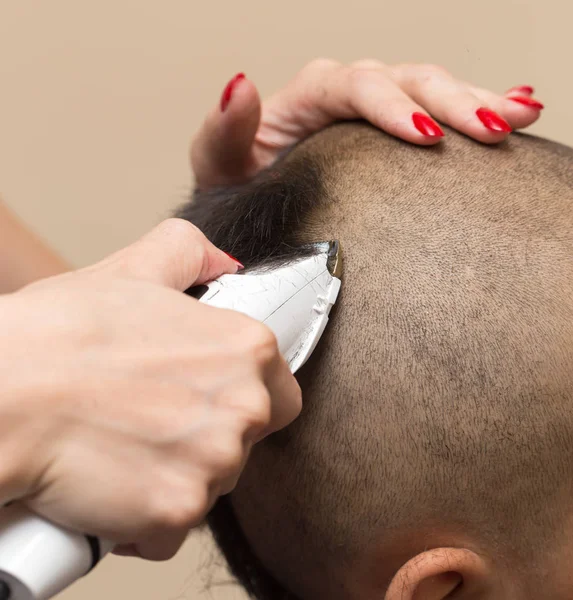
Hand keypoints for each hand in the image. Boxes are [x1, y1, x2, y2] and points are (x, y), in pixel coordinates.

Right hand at [0, 219, 300, 560]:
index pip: (282, 393)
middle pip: (247, 441)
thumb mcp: (134, 270)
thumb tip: (222, 262)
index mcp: (247, 349)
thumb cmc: (63, 333)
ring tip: (126, 447)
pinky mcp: (178, 511)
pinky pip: (173, 529)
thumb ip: (189, 253)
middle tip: (154, 420)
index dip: (241, 398)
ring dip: (174, 476)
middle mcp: (246, 406)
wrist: (6, 390)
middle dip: (207, 438)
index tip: (207, 400)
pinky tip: (112, 485)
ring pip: (211, 485)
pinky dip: (145, 520)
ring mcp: (215, 463)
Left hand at [191, 60, 542, 187]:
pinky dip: (476, 110)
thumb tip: (240, 84)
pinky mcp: (390, 136)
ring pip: (431, 90)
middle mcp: (344, 96)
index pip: (356, 87)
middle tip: (493, 127)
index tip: (426, 136)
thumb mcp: (219, 165)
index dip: (393, 106)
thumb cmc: (237, 191)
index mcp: (307, 99)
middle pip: (406, 80)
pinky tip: (513, 112)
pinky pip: (437, 114)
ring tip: (518, 116)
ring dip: (477, 102)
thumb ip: (224, 130)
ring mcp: (371, 114)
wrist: (250, 215)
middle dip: (452, 101)